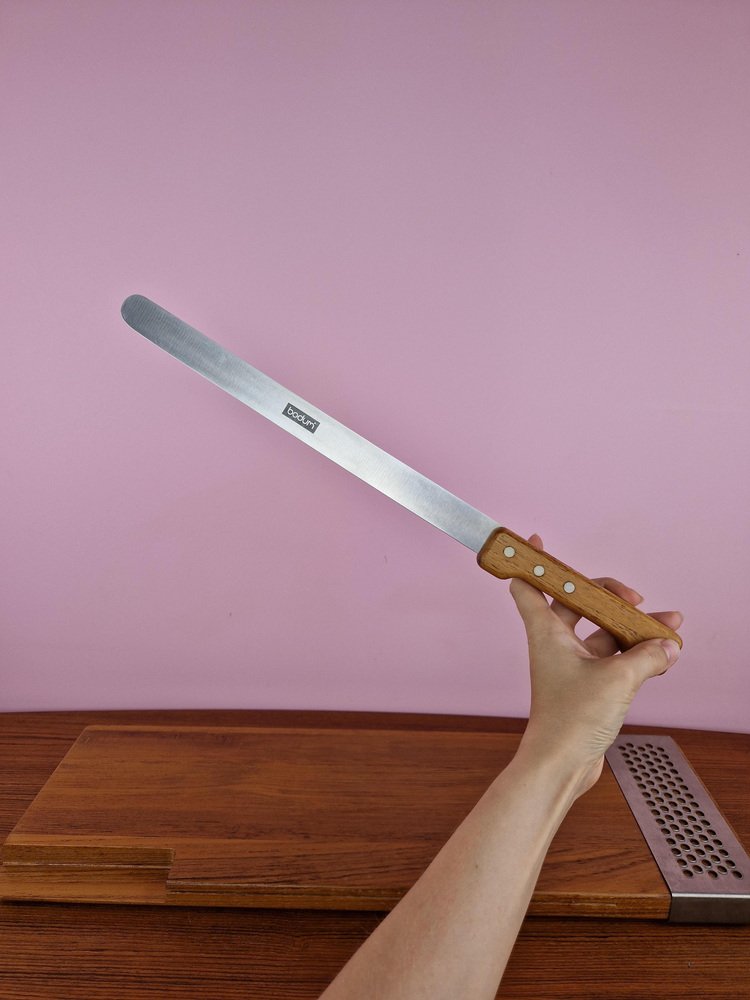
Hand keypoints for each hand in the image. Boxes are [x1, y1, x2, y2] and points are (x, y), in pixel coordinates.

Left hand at [511, 533, 682, 798]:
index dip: (531, 563)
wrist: (562, 765)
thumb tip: (668, 645)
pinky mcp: (590, 685)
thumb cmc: (570, 720)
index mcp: (547, 632)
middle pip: (578, 603)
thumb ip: (647, 656)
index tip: (537, 541)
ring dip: (633, 627)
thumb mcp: (617, 680)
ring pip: (604, 632)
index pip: (528, 587)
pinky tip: (664, 655)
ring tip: (669, 625)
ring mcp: (574, 664)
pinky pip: (615, 657)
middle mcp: (557, 644)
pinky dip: (637, 653)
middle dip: (608, 595)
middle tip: (634, 597)